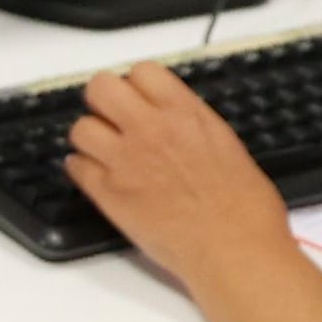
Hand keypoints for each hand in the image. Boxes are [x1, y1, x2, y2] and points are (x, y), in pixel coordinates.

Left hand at [62, 62, 296, 300]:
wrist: (234, 251)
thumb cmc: (245, 209)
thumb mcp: (227, 146)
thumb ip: (192, 126)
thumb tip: (176, 122)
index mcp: (185, 114)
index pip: (142, 71)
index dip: (137, 85)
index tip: (139, 99)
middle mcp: (150, 130)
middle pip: (100, 87)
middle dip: (103, 101)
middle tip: (113, 119)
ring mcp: (124, 161)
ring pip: (80, 128)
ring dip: (90, 137)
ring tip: (104, 151)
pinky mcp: (109, 194)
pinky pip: (76, 167)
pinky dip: (82, 170)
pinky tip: (97, 176)